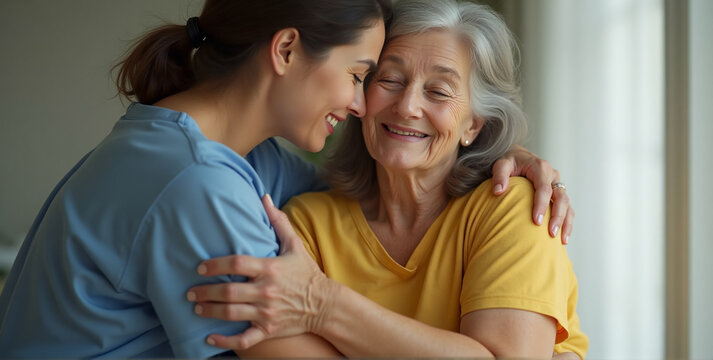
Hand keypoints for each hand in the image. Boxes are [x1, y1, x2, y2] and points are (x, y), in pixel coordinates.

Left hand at [186, 195, 338, 349]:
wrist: (325, 304)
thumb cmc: (306, 273)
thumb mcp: (295, 245)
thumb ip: (278, 221)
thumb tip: (263, 197)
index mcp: (270, 268)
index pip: (236, 264)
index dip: (215, 265)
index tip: (200, 268)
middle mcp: (266, 291)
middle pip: (228, 291)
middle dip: (204, 292)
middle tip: (190, 293)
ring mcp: (267, 313)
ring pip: (231, 314)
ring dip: (209, 311)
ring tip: (197, 308)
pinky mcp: (269, 330)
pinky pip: (244, 339)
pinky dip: (225, 341)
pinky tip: (209, 338)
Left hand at [491, 145, 573, 243]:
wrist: (519, 158)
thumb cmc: (509, 163)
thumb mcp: (502, 164)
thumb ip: (499, 175)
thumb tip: (498, 191)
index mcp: (540, 167)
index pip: (544, 188)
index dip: (541, 205)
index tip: (536, 222)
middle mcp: (552, 175)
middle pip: (560, 197)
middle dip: (557, 216)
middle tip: (551, 233)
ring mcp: (557, 184)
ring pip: (567, 204)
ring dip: (565, 222)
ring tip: (561, 240)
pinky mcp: (559, 193)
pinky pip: (568, 208)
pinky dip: (568, 222)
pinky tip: (564, 238)